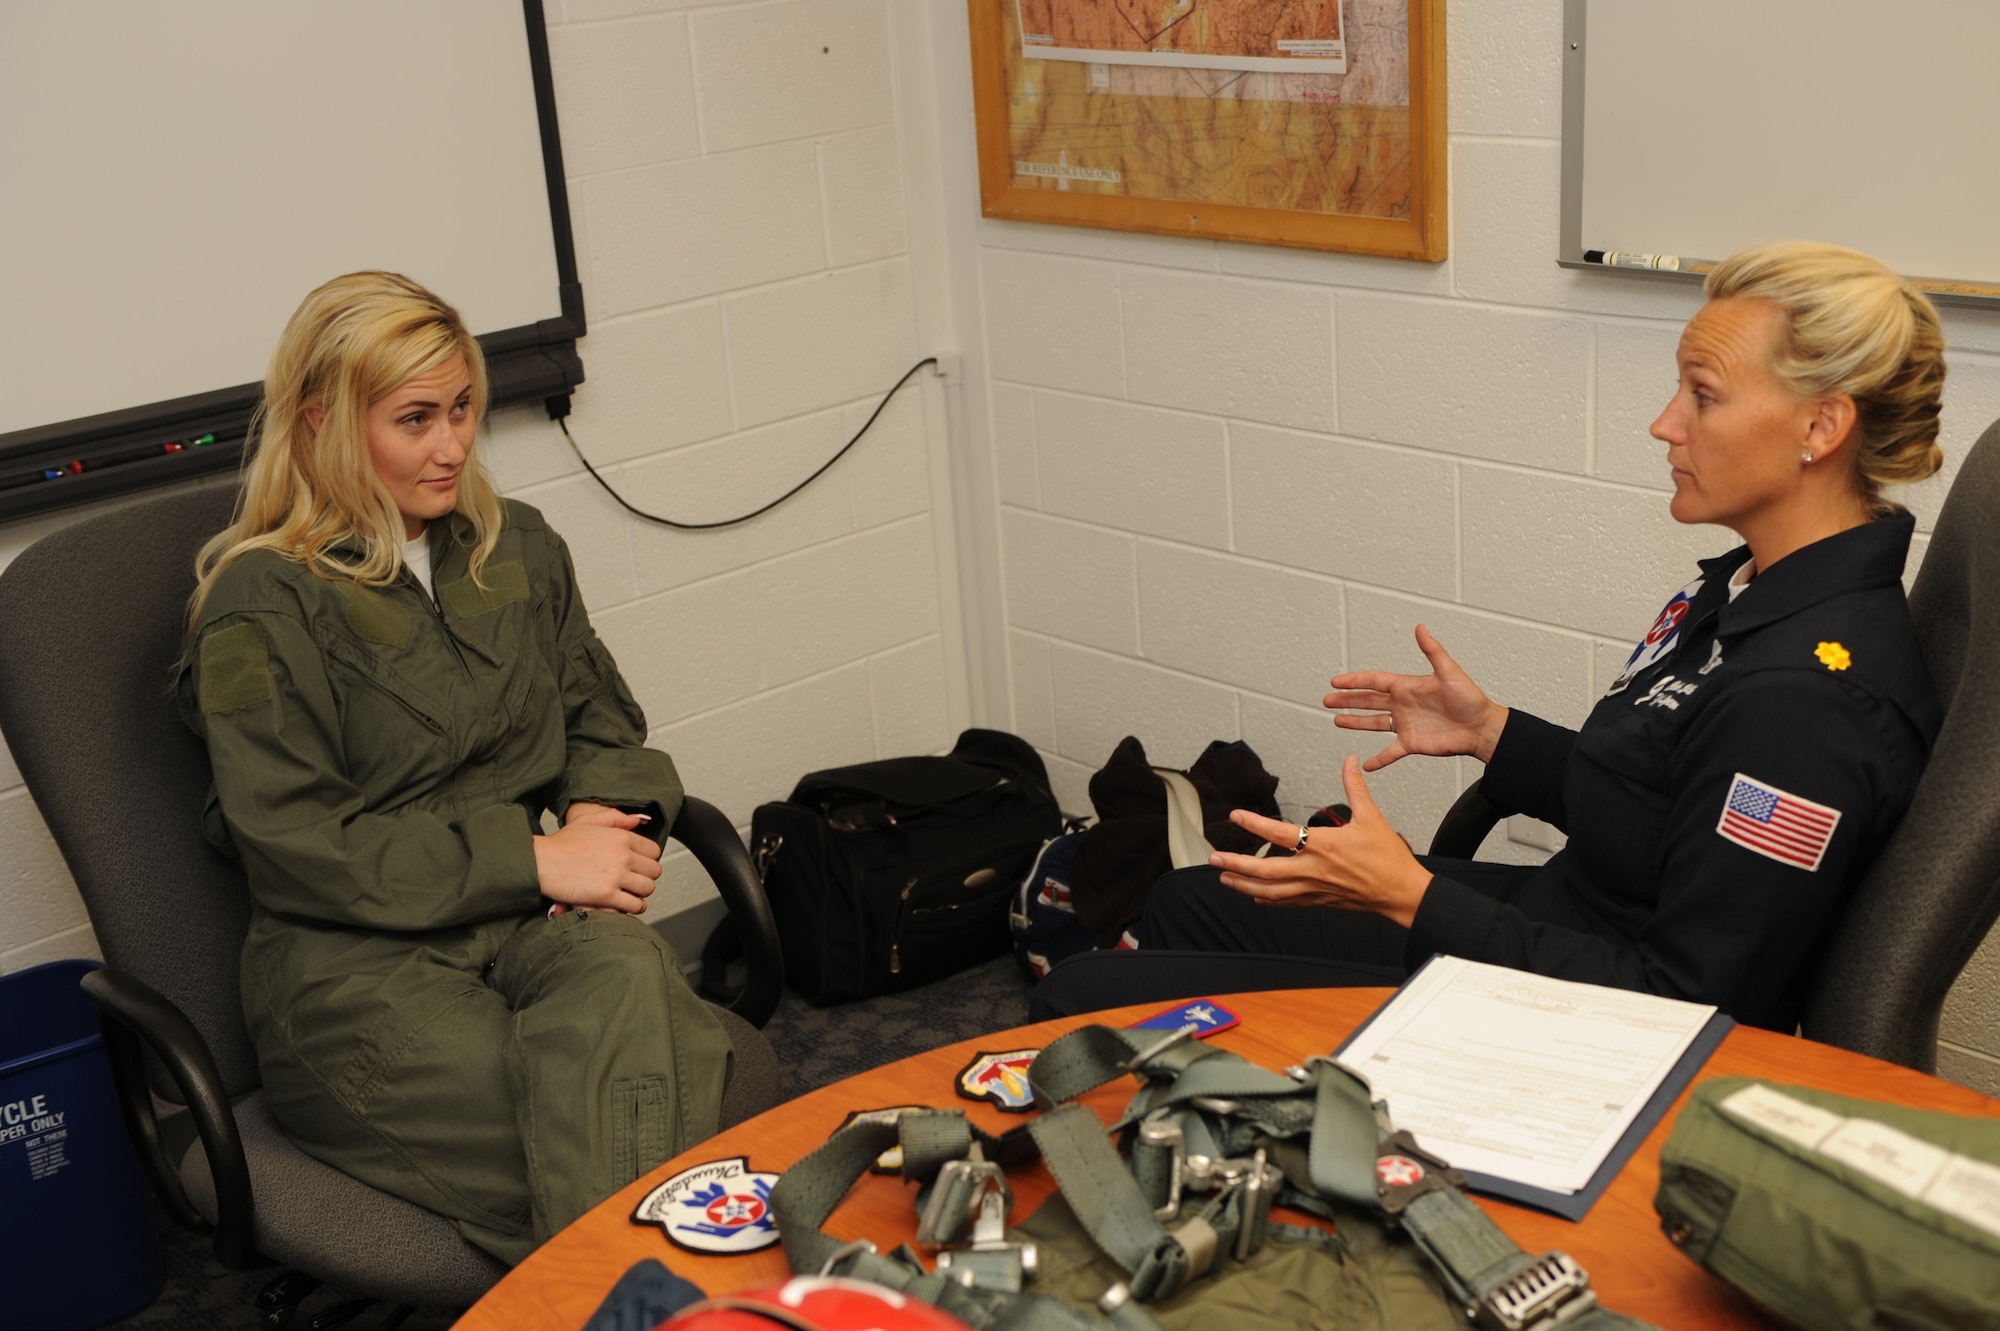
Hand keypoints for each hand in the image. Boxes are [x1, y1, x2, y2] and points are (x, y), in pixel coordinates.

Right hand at [535, 805, 660, 913]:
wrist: (539, 862)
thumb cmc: (560, 844)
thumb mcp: (589, 821)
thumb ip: (617, 818)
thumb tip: (640, 821)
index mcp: (621, 837)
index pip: (654, 851)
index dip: (648, 859)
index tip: (639, 865)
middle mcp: (622, 855)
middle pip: (654, 871)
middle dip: (646, 876)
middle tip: (635, 880)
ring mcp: (616, 876)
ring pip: (647, 889)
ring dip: (641, 893)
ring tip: (631, 893)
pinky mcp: (607, 895)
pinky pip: (635, 905)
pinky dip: (634, 907)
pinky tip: (626, 904)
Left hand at [1209, 758, 1432, 927]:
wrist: (1402, 894)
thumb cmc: (1389, 859)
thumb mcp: (1372, 817)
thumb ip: (1355, 788)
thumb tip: (1349, 761)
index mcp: (1323, 846)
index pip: (1280, 834)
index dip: (1255, 824)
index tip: (1235, 816)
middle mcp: (1313, 870)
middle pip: (1265, 870)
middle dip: (1236, 863)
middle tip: (1213, 857)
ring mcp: (1314, 889)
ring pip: (1270, 891)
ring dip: (1244, 884)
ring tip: (1224, 877)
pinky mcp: (1319, 901)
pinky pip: (1287, 903)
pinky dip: (1268, 900)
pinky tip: (1255, 897)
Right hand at [1324, 624, 1507, 769]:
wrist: (1482, 728)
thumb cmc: (1470, 698)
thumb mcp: (1449, 671)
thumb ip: (1432, 650)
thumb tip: (1421, 627)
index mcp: (1407, 686)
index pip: (1374, 681)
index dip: (1354, 681)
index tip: (1335, 681)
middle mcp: (1403, 704)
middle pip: (1368, 701)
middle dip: (1347, 700)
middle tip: (1326, 699)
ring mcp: (1406, 724)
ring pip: (1373, 723)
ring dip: (1355, 722)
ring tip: (1336, 720)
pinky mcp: (1412, 743)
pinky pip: (1390, 752)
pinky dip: (1379, 759)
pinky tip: (1366, 764)